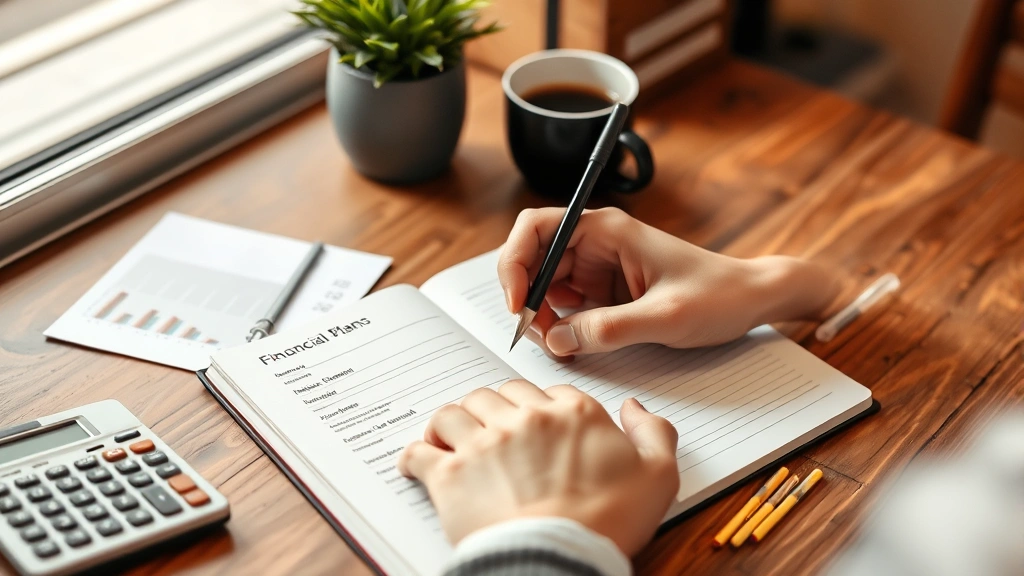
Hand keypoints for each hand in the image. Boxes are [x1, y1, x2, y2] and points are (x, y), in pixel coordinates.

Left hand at [396, 380, 679, 555]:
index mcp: (573, 413)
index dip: (536, 407)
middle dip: (490, 410)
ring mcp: (483, 442)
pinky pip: (420, 451)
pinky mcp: (449, 474)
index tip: (531, 422)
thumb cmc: (608, 523)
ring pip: (453, 412)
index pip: (545, 391)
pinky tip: (418, 463)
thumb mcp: (659, 476)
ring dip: (450, 424)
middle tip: (489, 431)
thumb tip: (635, 407)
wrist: (559, 558)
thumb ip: (655, 432)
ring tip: (450, 441)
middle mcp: (525, 418)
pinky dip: (415, 456)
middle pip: (495, 394)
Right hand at [498, 207, 842, 356]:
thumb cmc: (719, 295)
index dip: (514, 262)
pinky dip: (561, 327)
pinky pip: (567, 306)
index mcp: (609, 231)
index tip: (517, 303)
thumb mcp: (666, 317)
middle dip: (527, 299)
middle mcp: (597, 244)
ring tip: (563, 345)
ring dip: (543, 316)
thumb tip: (559, 341)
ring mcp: (599, 268)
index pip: (536, 227)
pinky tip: (575, 345)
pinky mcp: (605, 292)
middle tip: (540, 336)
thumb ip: (610, 329)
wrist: (751, 300)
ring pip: (545, 287)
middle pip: (533, 261)